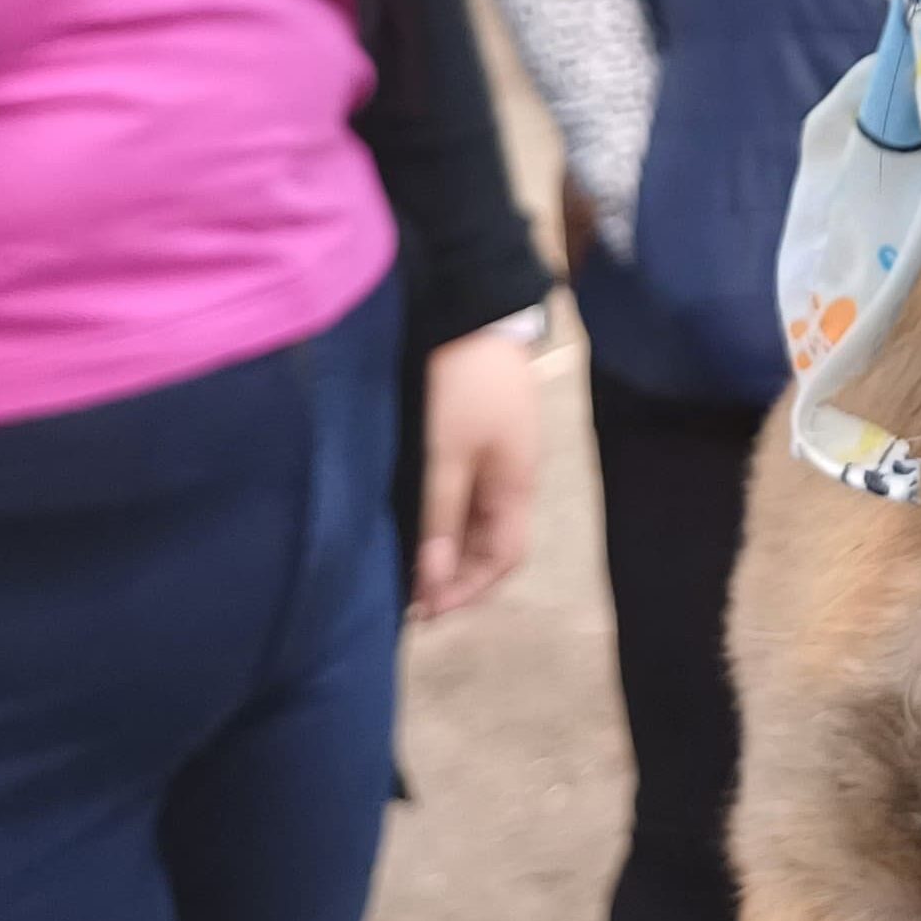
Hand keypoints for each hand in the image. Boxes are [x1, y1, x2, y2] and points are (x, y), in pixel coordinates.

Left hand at [412, 320, 544, 616]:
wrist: (470, 310)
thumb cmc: (460, 385)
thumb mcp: (444, 455)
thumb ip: (440, 519)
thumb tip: (433, 583)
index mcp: (517, 484)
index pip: (503, 558)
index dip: (466, 590)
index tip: (423, 610)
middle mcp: (513, 475)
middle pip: (490, 542)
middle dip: (453, 574)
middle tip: (406, 594)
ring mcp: (497, 454)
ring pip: (476, 518)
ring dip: (445, 545)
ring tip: (403, 561)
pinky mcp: (478, 435)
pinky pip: (465, 491)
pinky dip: (442, 515)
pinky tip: (412, 518)